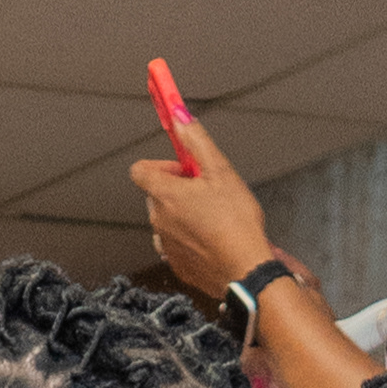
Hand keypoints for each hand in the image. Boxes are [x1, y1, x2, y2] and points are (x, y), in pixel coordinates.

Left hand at [126, 116, 276, 305]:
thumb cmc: (236, 223)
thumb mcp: (221, 171)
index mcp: (165, 195)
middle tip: (207, 193)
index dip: (162, 165)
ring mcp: (166, 245)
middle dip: (178, 189)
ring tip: (213, 219)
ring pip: (168, 220)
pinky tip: (213, 239)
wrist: (246, 271)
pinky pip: (177, 245)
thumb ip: (196, 141)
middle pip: (157, 195)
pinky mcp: (178, 266)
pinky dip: (190, 239)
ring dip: (184, 215)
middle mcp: (158, 221)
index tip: (183, 167)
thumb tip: (179, 116)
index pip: (140, 170)